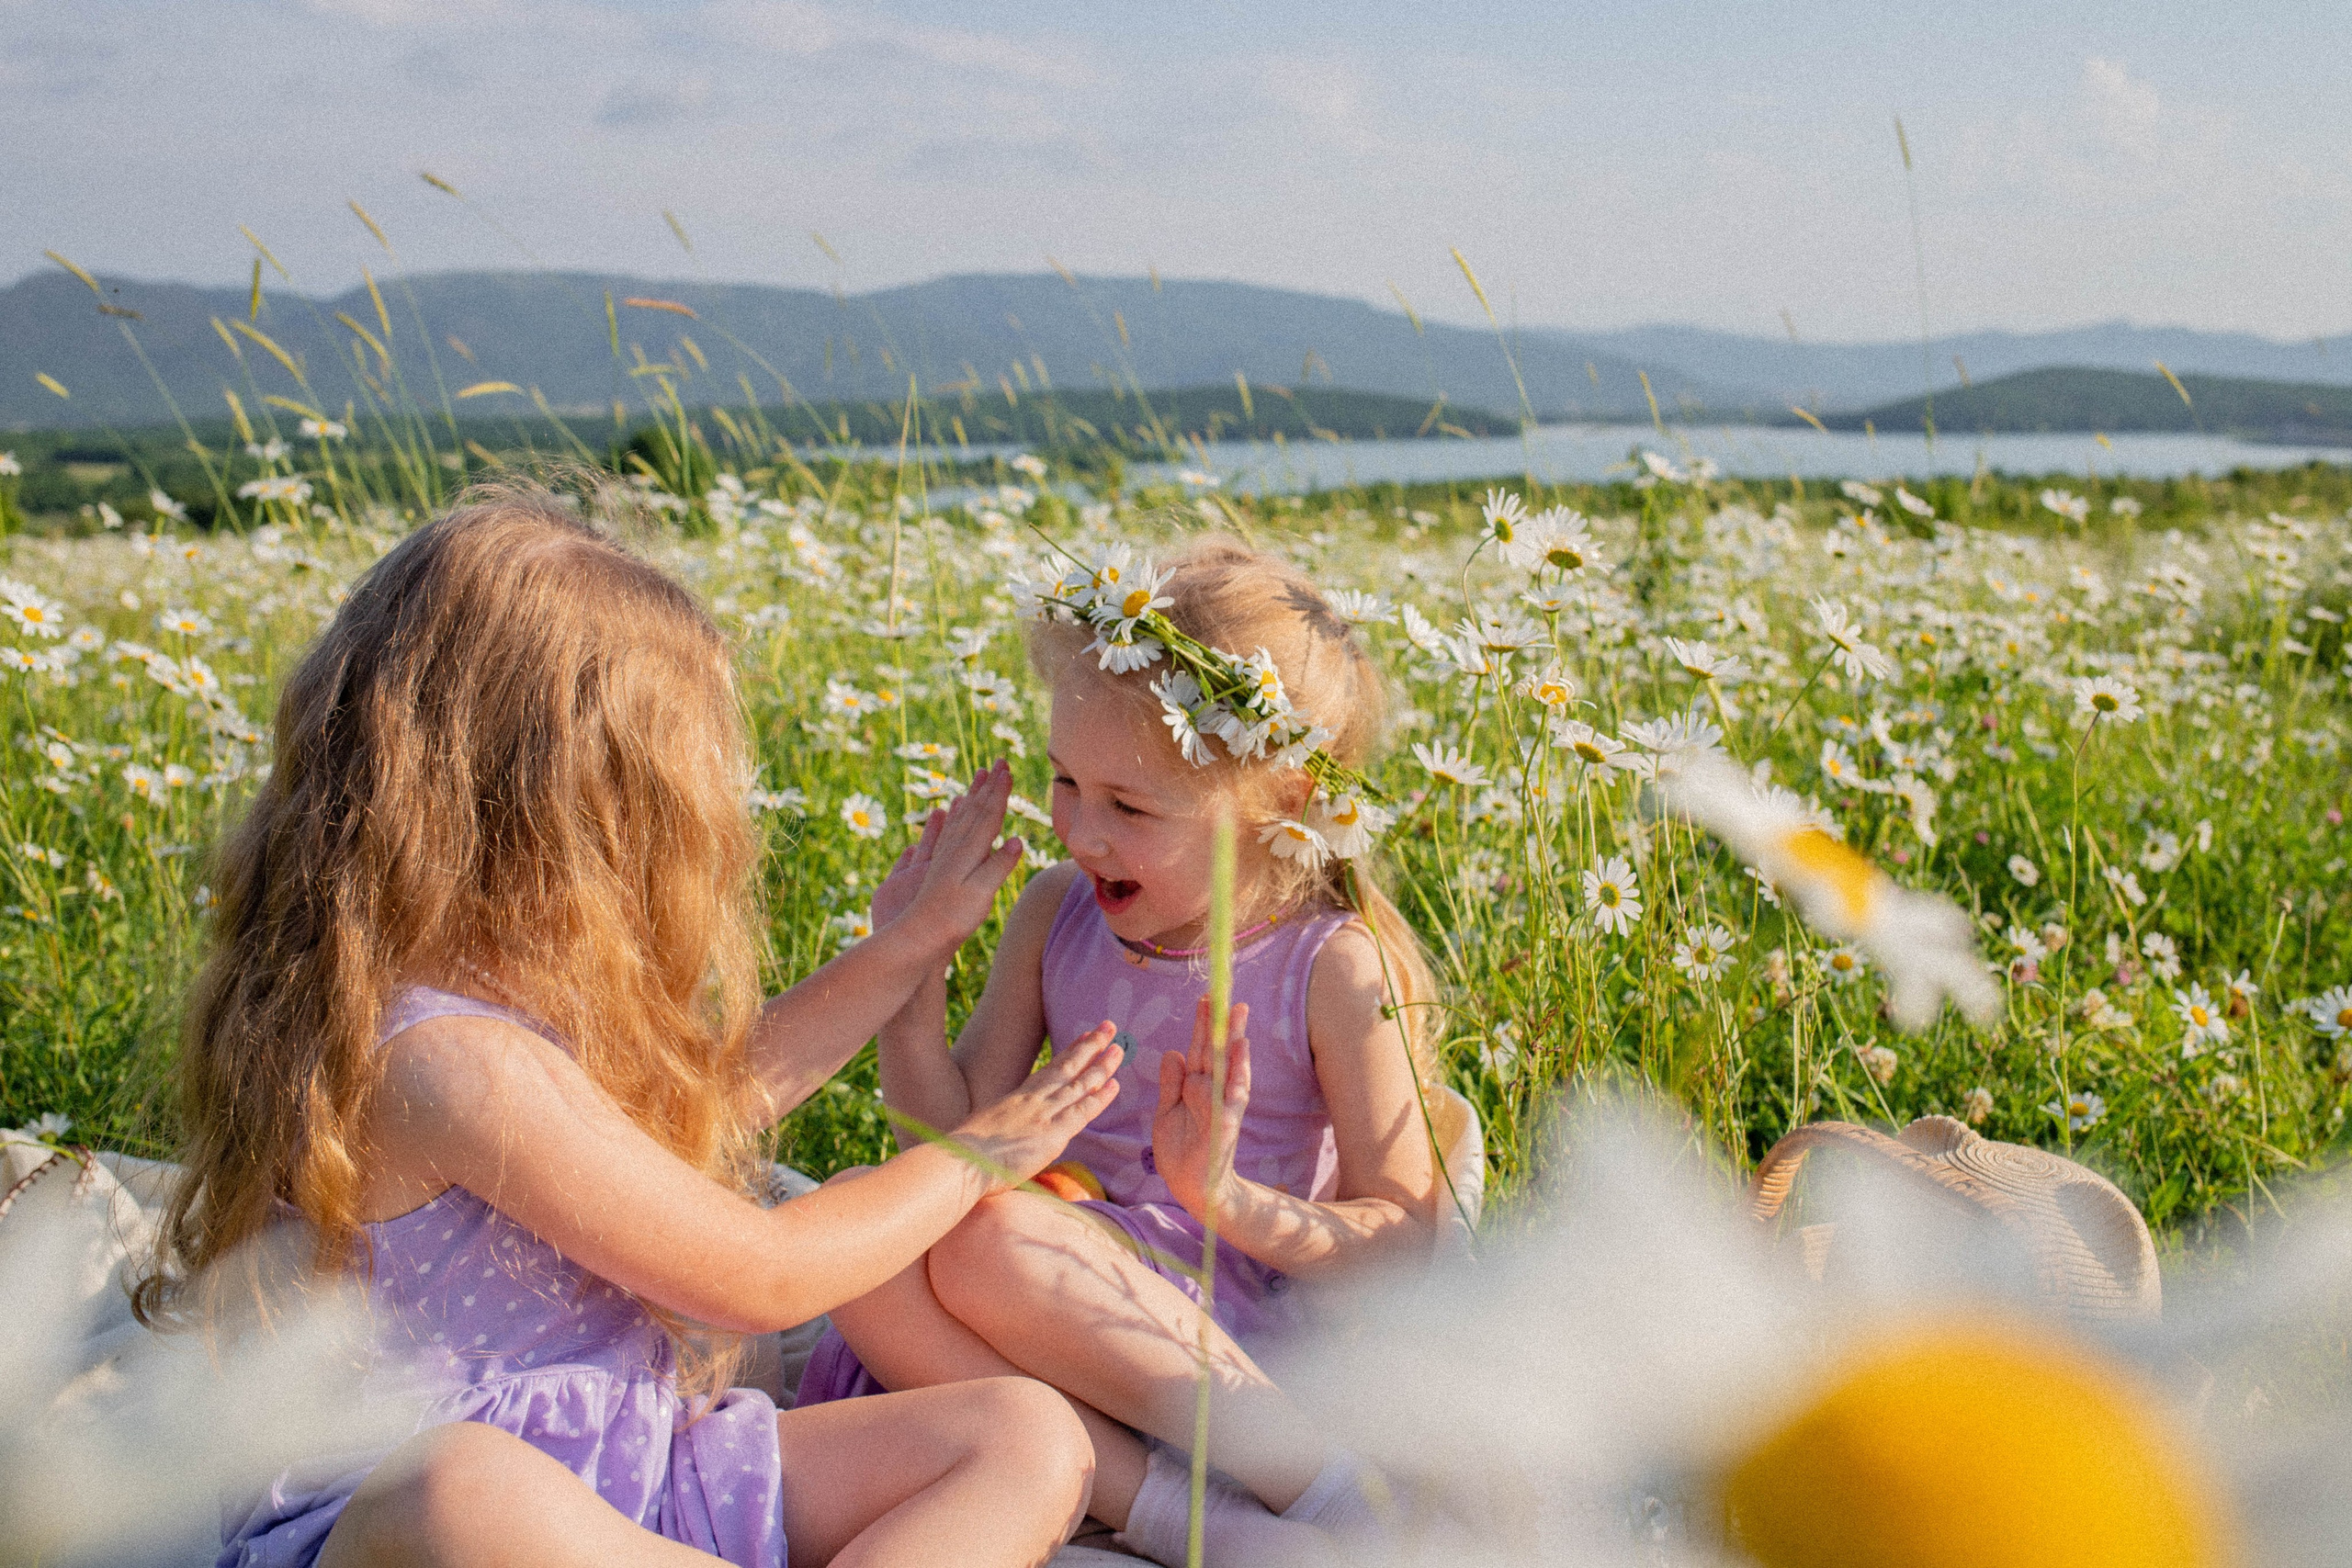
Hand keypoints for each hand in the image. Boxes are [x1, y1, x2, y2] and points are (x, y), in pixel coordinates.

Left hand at [872, 760, 1022, 958]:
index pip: (988, 815)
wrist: (920, 935)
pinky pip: (947, 832)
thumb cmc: (954, 918)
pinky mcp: (937, 866)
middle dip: (988, 786)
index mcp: (969, 852)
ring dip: (972, 796)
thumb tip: (1016, 840)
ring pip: (961, 818)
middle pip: (975, 810)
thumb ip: (998, 866)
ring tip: (978, 777)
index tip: (1007, 769)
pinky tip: (951, 809)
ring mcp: (945, 856)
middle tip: (998, 762)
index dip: (999, 792)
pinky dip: (954, 816)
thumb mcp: (982, 894)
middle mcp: (956, 849)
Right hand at [947, 1023, 1122, 1189]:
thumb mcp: (985, 1127)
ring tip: (1120, 1048)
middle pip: (1068, 1067)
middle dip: (1091, 1046)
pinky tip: (1114, 1085)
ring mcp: (1044, 1114)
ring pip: (1079, 1084)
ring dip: (1102, 1065)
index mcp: (1017, 1096)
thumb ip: (1003, 1122)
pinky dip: (1099, 1098)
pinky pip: (1082, 1112)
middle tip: (1110, 1027)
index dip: (1071, 1051)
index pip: (1051, 1068)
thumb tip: (1006, 1129)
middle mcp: (1033, 1099)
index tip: (1085, 1036)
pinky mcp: (1052, 1133)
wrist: (961, 1162)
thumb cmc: (966, 1151)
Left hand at [1152, 997, 1250, 1216]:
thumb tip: (1173, 1052)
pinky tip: (1241, 1052)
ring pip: (1228, 1067)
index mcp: (1197, 1087)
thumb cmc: (1181, 1150)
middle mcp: (1213, 1092)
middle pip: (1216, 1051)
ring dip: (1233, 1039)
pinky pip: (1232, 1095)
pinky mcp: (1225, 1124)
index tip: (1205, 998)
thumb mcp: (1167, 1111)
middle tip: (1224, 993)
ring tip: (1237, 1013)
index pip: (1199, 1050)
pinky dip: (1237, 1073)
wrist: (1191, 1187)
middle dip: (1220, 1023)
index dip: (1202, 1026)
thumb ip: (1170, 1084)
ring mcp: (1222, 1106)